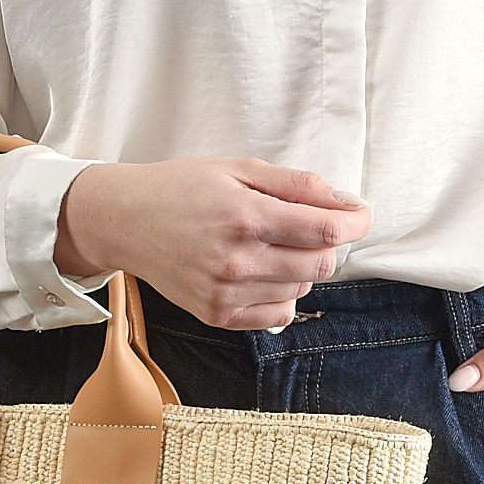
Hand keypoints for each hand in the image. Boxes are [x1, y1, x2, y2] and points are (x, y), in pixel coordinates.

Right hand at [54, 157, 372, 329]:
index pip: (324, 231)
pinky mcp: (216, 315)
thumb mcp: (238, 169)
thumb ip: (295, 184)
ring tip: (272, 243)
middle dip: (327, 243)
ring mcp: (225, 293)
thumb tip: (343, 201)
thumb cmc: (180, 188)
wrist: (123, 220)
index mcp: (244, 216)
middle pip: (320, 264)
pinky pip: (277, 313)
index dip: (354, 222)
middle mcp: (236, 260)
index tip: (360, 215)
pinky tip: (263, 270)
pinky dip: (283, 292)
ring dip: (301, 265)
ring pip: (301, 288)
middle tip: (313, 225)